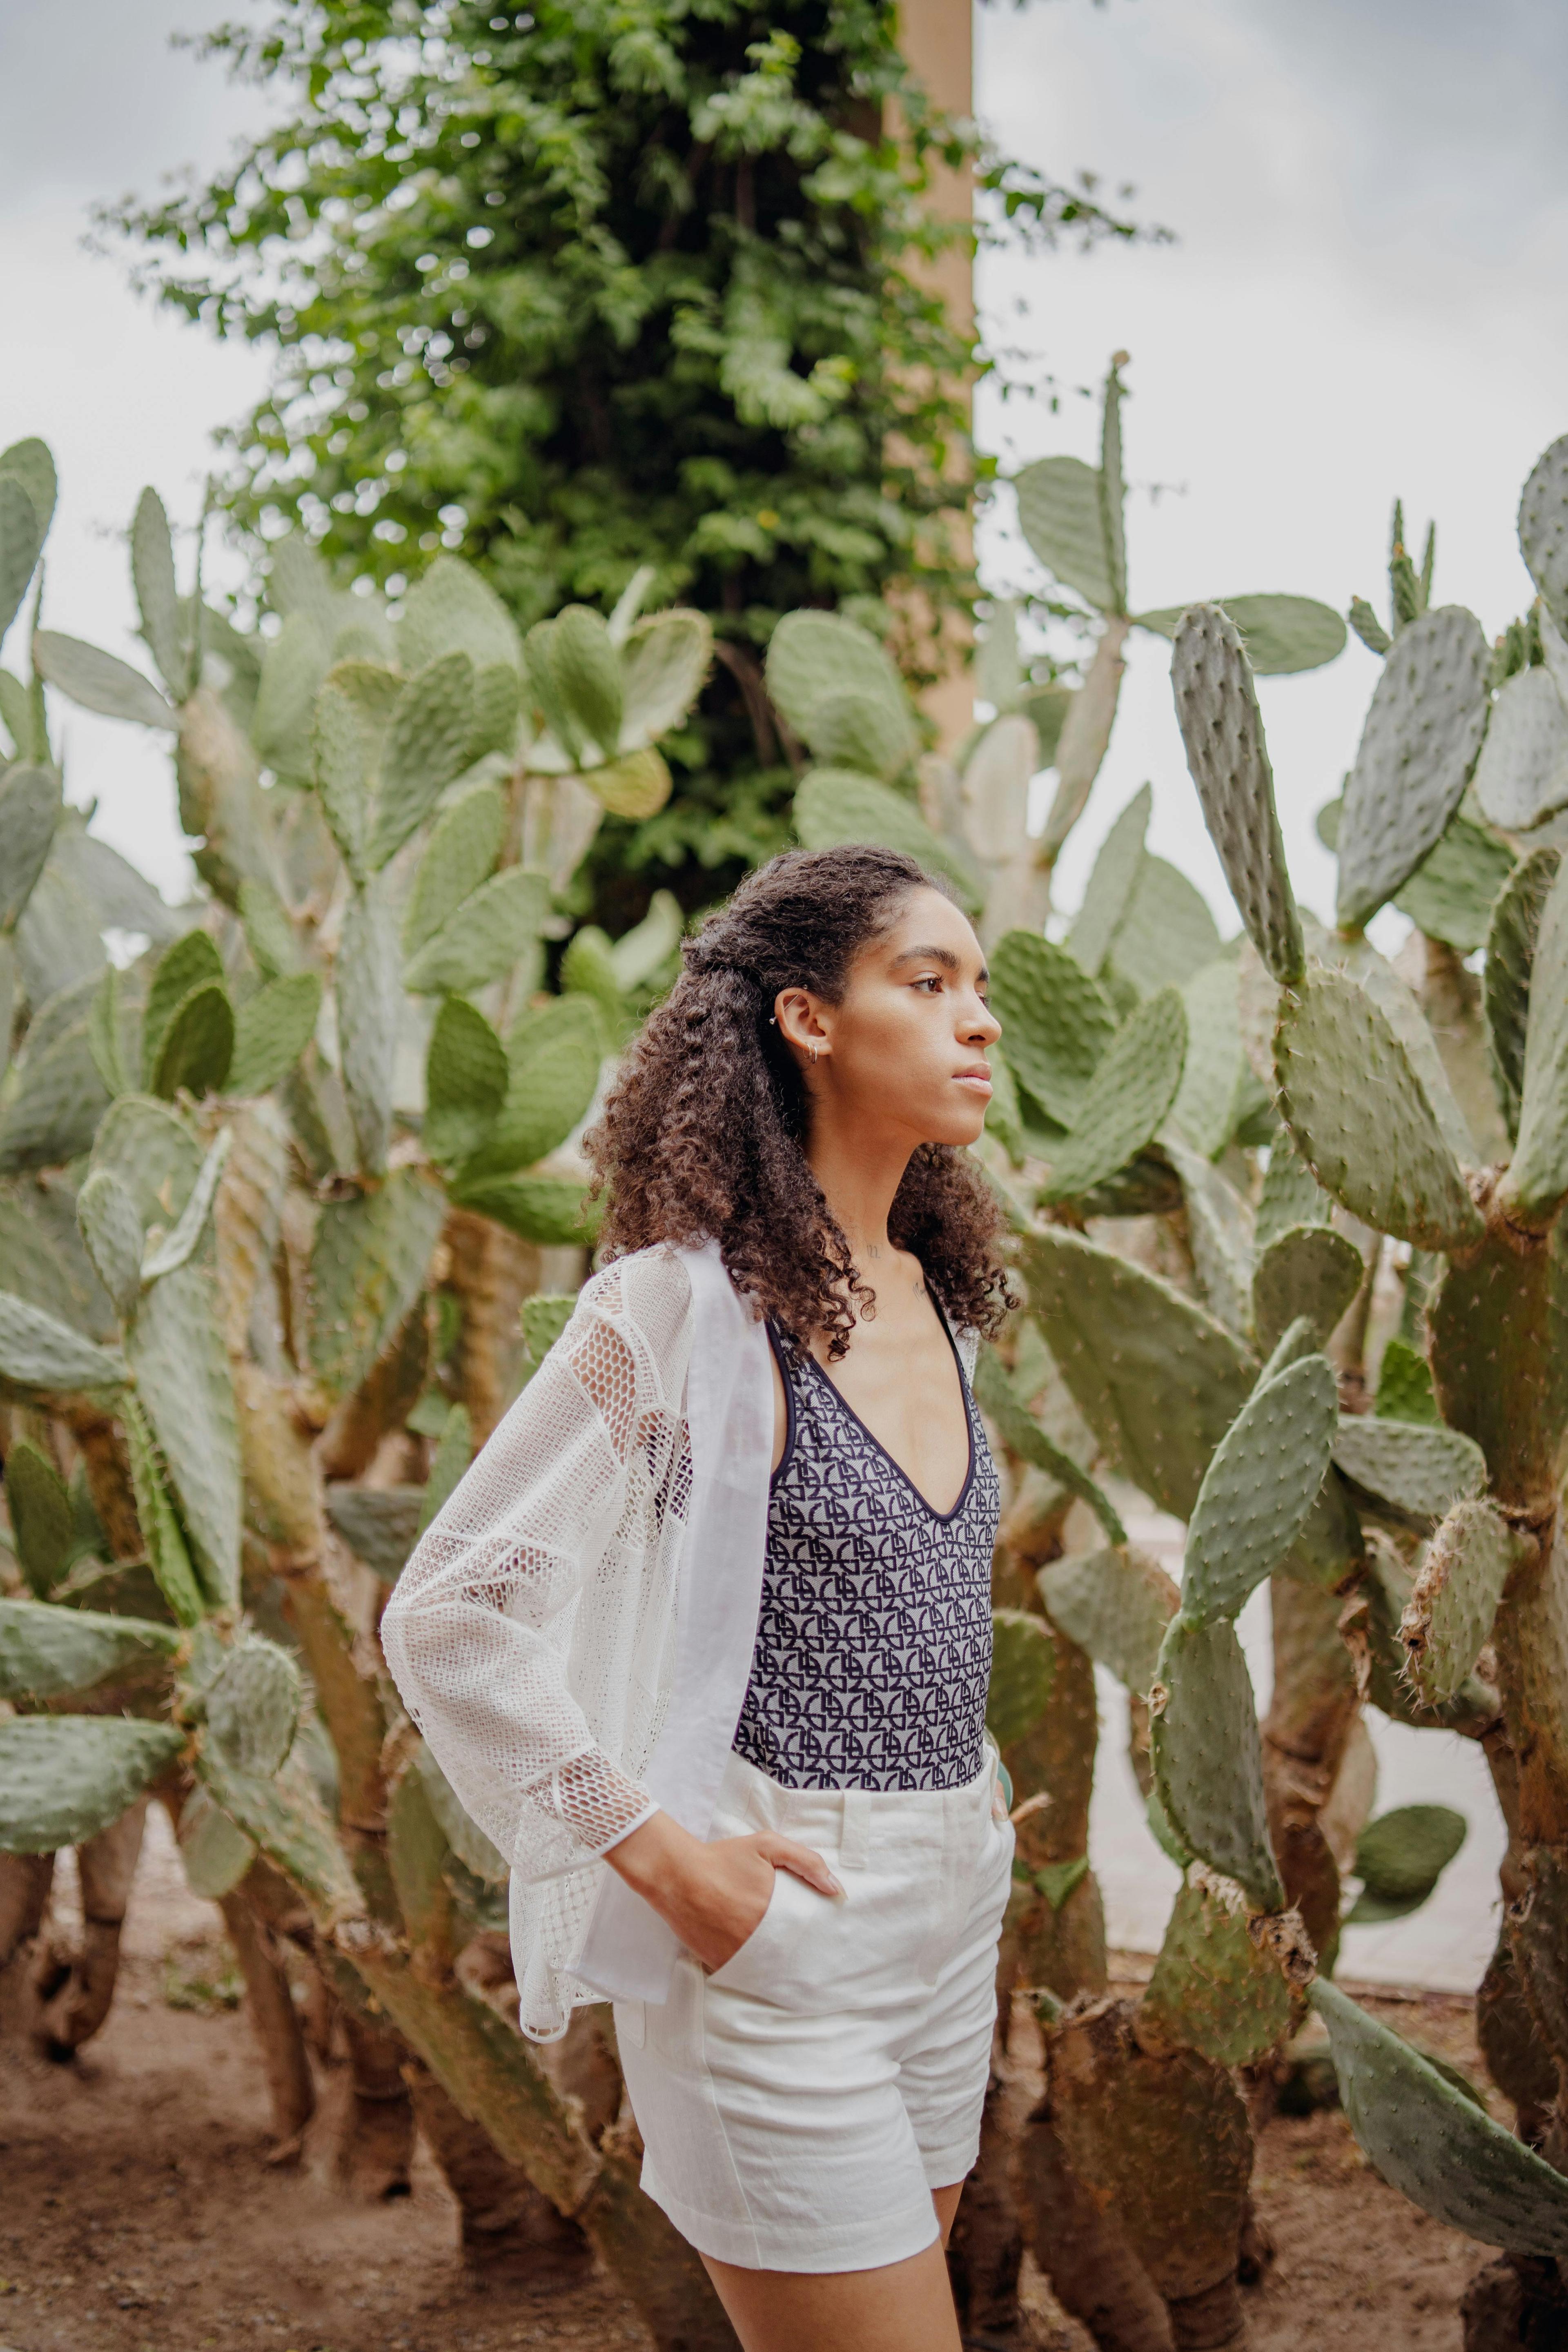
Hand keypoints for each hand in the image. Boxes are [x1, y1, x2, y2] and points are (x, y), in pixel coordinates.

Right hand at [605, 1809, 842, 1971]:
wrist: (676, 1873)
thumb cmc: (723, 1857)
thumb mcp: (767, 1845)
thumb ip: (806, 1862)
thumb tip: (837, 1889)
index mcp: (773, 1913)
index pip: (805, 1935)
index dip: (815, 1938)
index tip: (823, 1939)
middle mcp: (756, 1939)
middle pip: (788, 1955)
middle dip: (799, 1953)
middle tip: (809, 1953)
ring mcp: (736, 1955)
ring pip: (767, 1969)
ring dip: (776, 1964)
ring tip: (785, 1959)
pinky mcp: (717, 1963)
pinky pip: (742, 1973)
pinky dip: (751, 1969)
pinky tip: (757, 1961)